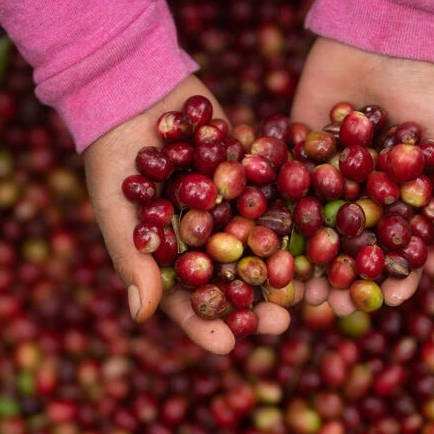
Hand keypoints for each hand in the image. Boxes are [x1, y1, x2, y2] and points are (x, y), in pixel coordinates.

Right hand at [84, 75, 292, 353]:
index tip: (228, 346)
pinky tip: (322, 229)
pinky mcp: (253, 172)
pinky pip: (278, 196)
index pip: (189, 301)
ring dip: (287, 265)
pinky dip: (298, 212)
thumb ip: (132, 258)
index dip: (207, 325)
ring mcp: (231, 205)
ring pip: (264, 243)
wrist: (131, 87)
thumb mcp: (117, 208)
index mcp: (170, 256)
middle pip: (235, 281)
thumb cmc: (111, 155)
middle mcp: (205, 237)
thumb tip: (141, 316)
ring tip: (312, 286)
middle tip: (283, 321)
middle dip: (258, 303)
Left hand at [291, 37, 433, 315]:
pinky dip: (269, 218)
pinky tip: (259, 244)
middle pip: (351, 252)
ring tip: (292, 290)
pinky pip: (279, 192)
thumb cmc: (427, 83)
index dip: (400, 277)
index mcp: (403, 199)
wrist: (377, 31)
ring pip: (312, 233)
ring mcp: (325, 179)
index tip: (393, 300)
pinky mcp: (291, 156)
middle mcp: (363, 196)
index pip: (402, 250)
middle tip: (329, 308)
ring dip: (302, 264)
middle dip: (342, 283)